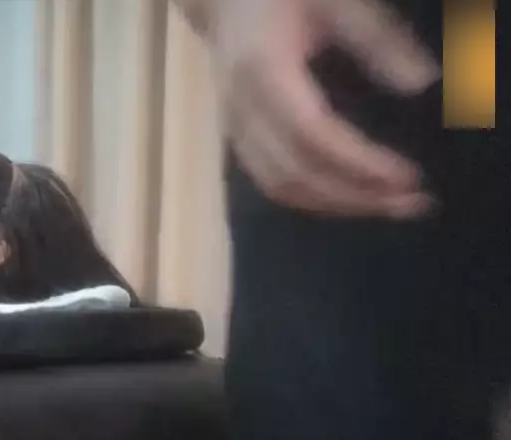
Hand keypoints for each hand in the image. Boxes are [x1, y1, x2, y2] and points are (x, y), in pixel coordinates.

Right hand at [207, 0, 439, 217]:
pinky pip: (272, 183)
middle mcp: (241, 108)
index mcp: (263, 69)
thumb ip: (376, 38)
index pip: (310, 132)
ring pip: (279, 186)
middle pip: (292, 173)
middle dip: (355, 195)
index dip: (358, 161)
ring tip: (390, 205)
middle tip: (415, 202)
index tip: (408, 175)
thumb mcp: (334, 0)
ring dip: (336, 205)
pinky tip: (353, 198)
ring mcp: (233, 128)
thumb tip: (421, 83)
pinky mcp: (238, 139)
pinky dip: (314, 199)